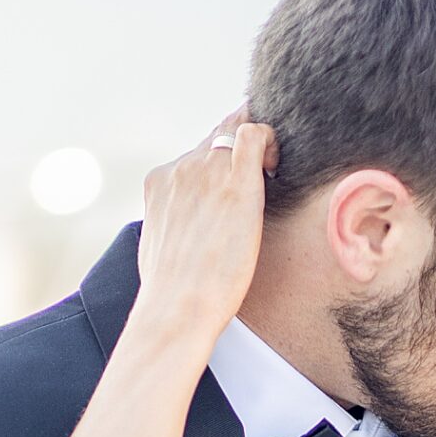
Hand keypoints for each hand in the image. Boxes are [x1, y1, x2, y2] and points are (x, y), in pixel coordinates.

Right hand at [130, 109, 277, 350]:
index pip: (198, 151)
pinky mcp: (235, 182)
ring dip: (258, 146)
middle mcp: (180, 168)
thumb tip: (190, 234)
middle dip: (242, 144)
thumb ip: (176, 224)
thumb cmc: (173, 292)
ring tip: (272, 173)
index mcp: (160, 182)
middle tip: (266, 168)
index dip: (223, 156)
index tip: (240, 175)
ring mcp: (206, 171)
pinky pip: (255, 134)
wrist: (177, 307)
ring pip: (236, 129)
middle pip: (219, 133)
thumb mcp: (163, 247)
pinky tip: (276, 169)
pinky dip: (271, 142)